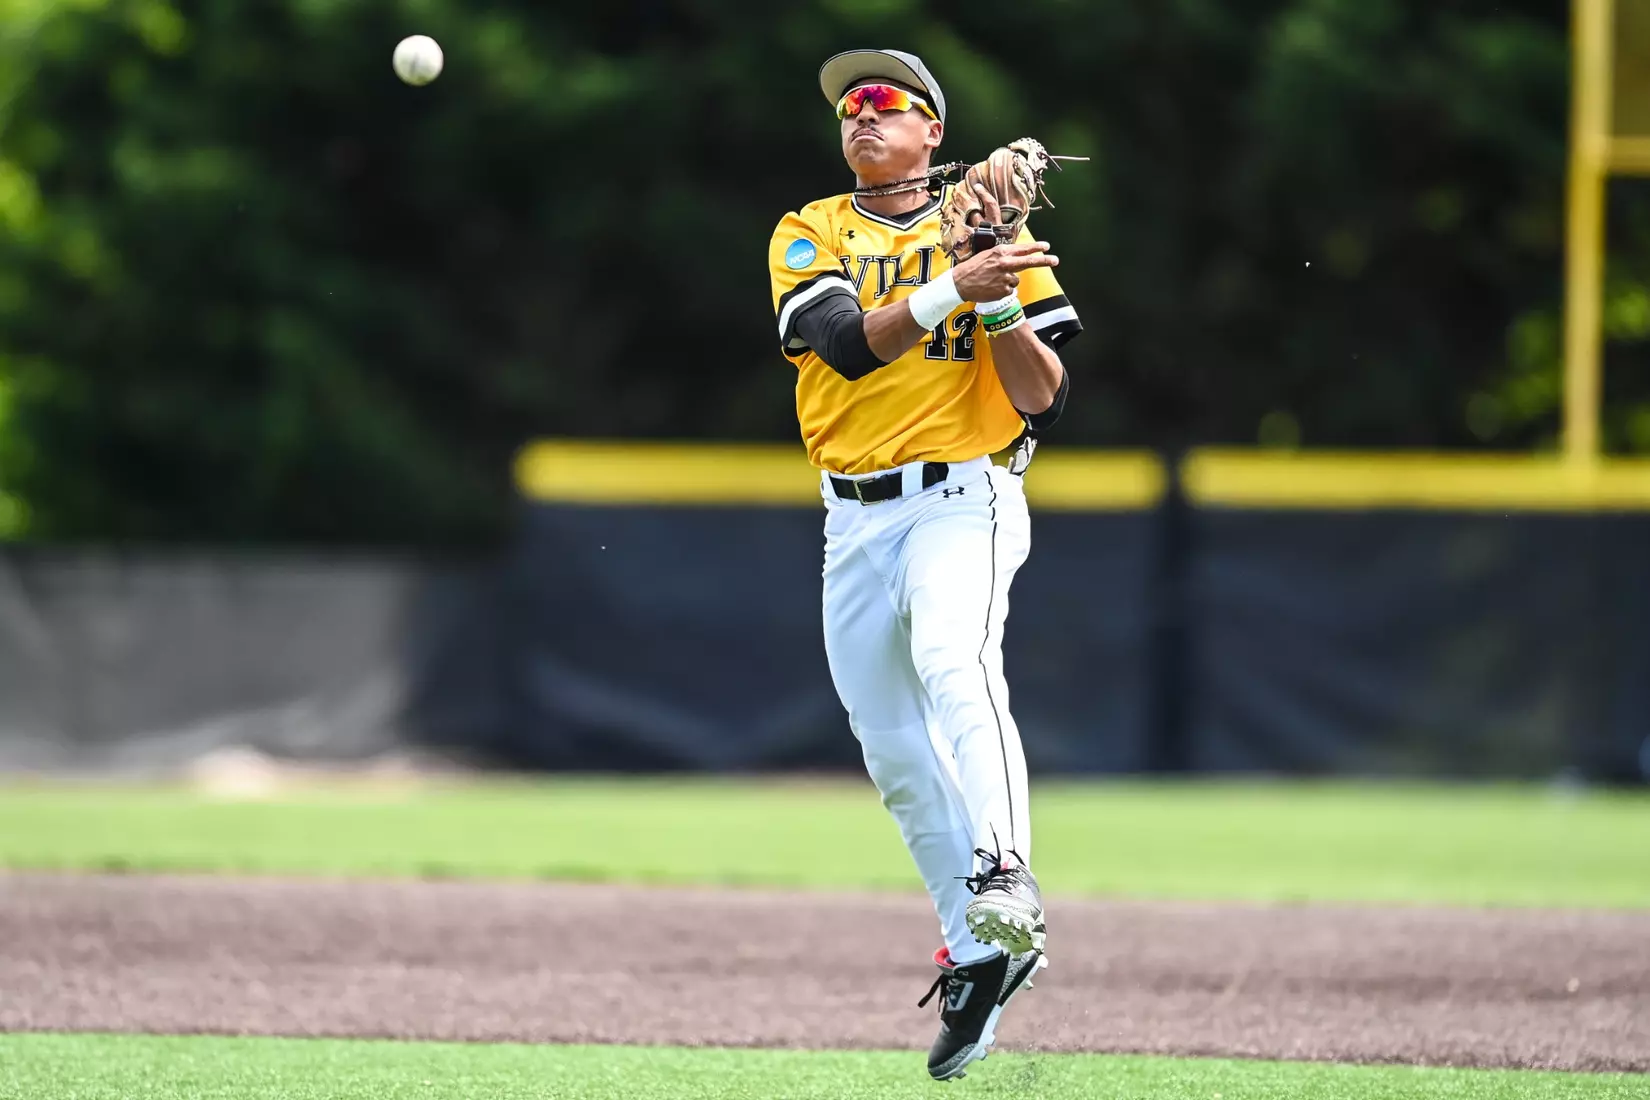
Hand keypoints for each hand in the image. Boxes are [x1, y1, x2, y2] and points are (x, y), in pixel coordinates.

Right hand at [951, 180, 1057, 299]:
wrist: (960, 283)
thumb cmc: (972, 268)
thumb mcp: (988, 255)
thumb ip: (1003, 255)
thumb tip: (1018, 257)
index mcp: (1001, 252)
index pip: (1023, 249)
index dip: (1036, 248)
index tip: (1046, 247)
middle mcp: (1005, 264)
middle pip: (1029, 262)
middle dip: (1044, 261)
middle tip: (1055, 260)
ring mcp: (1005, 278)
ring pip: (1016, 280)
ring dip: (1008, 281)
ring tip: (993, 281)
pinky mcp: (1004, 290)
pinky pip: (1009, 290)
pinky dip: (1003, 290)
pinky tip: (992, 288)